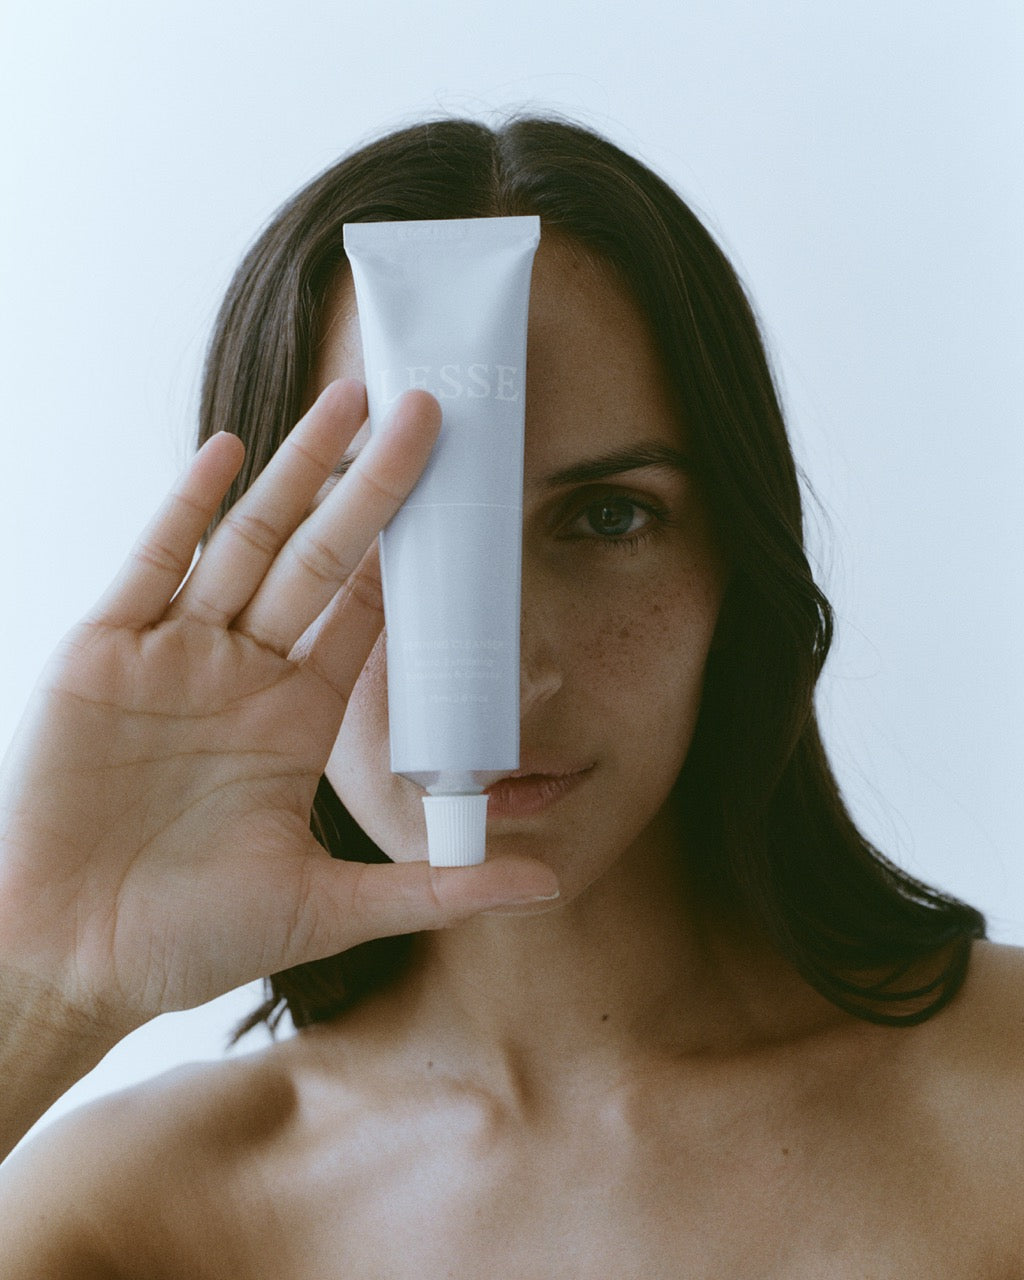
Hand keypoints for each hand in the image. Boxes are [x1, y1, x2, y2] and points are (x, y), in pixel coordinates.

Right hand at [0, 380, 557, 1033]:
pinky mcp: (104, 654)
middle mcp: (245, 672)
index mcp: (297, 718)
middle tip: (425, 411)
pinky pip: (153, 564)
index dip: (415, 556)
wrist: (66, 962)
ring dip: (298, 472)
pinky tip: (228, 453)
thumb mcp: (330, 909)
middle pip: (322, 557)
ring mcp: (176, 654)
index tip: (463, 497)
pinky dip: (187, 509)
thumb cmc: (188, 939)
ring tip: (350, 403)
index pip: (370, 614)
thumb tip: (551, 886)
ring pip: (249, 543)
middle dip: (373, 485)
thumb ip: (437, 887)